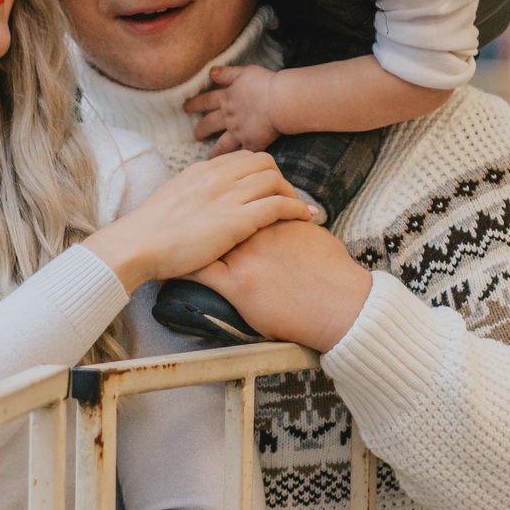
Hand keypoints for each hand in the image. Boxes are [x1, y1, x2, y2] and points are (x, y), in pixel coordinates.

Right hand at [84, 149, 321, 287]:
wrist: (136, 245)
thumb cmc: (149, 233)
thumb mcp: (173, 200)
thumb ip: (193, 195)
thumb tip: (202, 204)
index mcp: (202, 170)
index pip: (244, 157)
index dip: (262, 172)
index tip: (269, 189)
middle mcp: (217, 175)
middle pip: (265, 162)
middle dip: (281, 180)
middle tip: (287, 200)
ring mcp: (228, 195)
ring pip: (275, 179)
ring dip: (292, 194)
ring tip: (300, 211)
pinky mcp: (237, 219)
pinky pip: (279, 205)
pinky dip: (298, 209)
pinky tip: (306, 219)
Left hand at [182, 219, 373, 353]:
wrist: (340, 305)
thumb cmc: (335, 276)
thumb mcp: (316, 240)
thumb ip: (300, 225)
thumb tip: (302, 219)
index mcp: (272, 221)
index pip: (239, 204)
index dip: (221, 206)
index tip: (207, 210)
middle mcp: (253, 233)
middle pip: (216, 218)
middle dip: (197, 220)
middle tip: (181, 225)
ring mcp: (243, 257)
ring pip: (204, 242)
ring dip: (186, 243)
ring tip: (171, 244)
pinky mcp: (237, 285)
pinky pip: (202, 273)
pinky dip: (184, 271)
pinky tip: (170, 272)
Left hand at [185, 65, 282, 153]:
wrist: (280, 101)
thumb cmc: (264, 84)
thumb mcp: (244, 72)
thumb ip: (227, 73)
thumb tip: (211, 72)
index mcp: (226, 99)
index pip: (205, 101)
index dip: (194, 104)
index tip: (185, 108)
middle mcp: (228, 117)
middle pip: (208, 125)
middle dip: (200, 130)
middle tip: (195, 136)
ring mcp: (239, 132)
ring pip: (222, 145)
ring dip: (215, 152)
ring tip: (210, 159)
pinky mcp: (252, 144)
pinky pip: (243, 155)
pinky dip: (240, 161)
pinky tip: (237, 168)